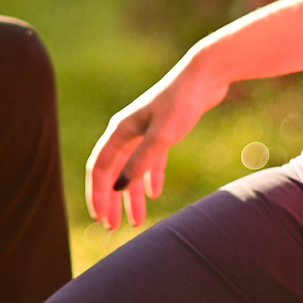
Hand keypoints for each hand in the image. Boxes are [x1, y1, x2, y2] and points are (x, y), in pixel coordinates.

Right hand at [86, 50, 229, 229]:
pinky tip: (155, 194)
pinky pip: (151, 160)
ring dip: (132, 196)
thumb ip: (141, 163)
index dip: (97, 194)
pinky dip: (150, 177)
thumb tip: (119, 188)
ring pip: (132, 169)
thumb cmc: (181, 103)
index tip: (100, 218)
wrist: (205, 76)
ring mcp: (145, 131)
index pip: (100, 168)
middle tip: (112, 227)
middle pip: (113, 172)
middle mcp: (128, 131)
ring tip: (136, 221)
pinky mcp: (163, 131)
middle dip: (111, 201)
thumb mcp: (161, 137)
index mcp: (120, 131)